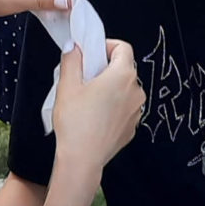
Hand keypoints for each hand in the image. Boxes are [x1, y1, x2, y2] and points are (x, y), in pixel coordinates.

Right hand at [51, 38, 144, 168]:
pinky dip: (113, 106)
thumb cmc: (76, 123)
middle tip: (84, 77)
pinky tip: (94, 116)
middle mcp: (136, 91)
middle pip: (124, 69)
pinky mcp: (132, 126)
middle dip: (105, 69)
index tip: (92, 54)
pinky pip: (124, 108)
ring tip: (88, 99)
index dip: (106, 46)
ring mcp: (136, 110)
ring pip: (125, 89)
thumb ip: (72, 60)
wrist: (83, 159)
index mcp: (122, 75)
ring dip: (110, 88)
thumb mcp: (67, 85)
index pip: (123, 48)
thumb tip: (74, 46)